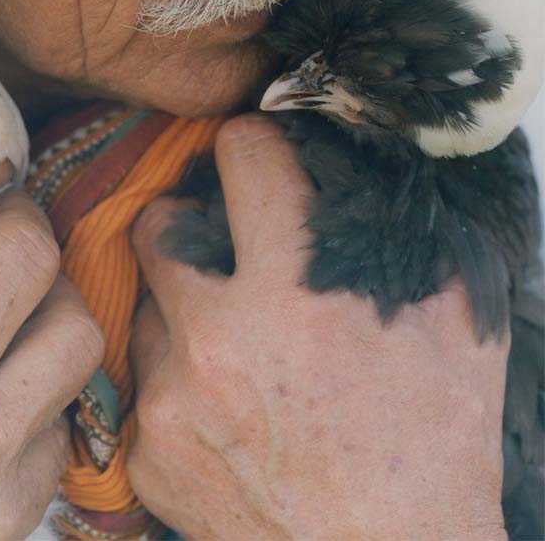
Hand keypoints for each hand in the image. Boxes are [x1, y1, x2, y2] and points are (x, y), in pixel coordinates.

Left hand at [128, 115, 507, 540]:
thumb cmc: (433, 444)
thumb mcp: (455, 318)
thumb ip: (404, 227)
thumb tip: (365, 164)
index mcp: (297, 292)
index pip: (242, 154)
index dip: (255, 146)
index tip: (257, 160)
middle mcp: (218, 339)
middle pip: (155, 223)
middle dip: (186, 222)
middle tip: (216, 244)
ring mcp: (171, 400)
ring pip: (146, 305)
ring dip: (180, 308)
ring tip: (232, 342)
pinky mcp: (147, 453)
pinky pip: (144, 381)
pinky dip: (175, 381)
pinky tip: (222, 408)